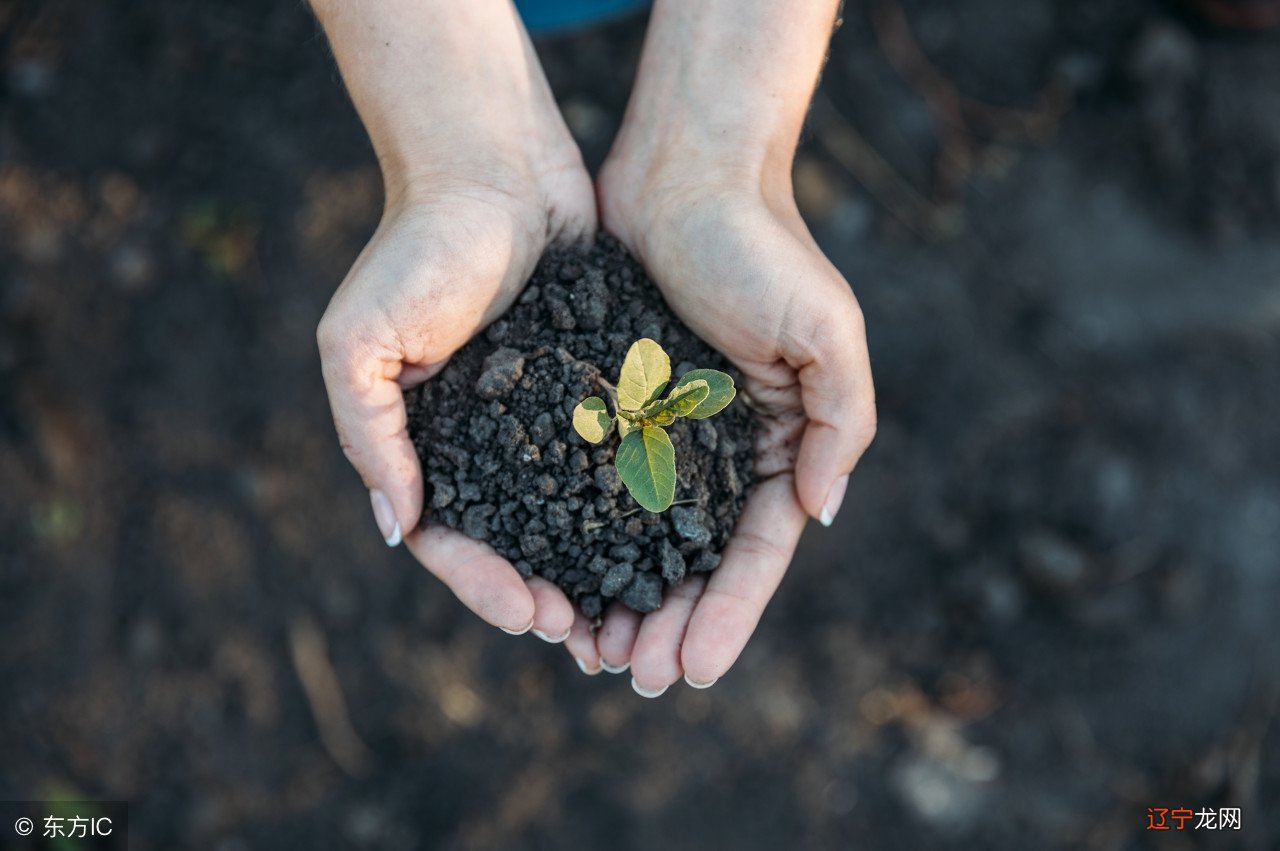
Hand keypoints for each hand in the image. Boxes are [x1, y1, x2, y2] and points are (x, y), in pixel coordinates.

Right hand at [313, 0, 593, 638]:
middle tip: (591, 639)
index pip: (450, 541)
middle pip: (518, 544)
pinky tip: (668, 541)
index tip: (532, 614)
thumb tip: (397, 530)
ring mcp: (545, 420)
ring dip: (598, 571)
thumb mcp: (358, 340)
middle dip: (549, 597)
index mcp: (426, 445)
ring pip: (574, 516)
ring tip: (636, 614)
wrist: (492, 165)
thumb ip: (370, 434)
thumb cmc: (415, 248)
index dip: (485, 586)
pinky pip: (617, 458)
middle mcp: (488, 444)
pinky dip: (635, 505)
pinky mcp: (598, 388)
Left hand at [565, 161, 875, 691]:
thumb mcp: (826, 327)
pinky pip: (590, 485)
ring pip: (639, 539)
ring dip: (622, 599)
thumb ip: (839, 420)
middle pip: (695, 560)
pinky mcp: (610, 403)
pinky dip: (578, 539)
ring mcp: (663, 430)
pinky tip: (554, 581)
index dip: (727, 614)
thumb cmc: (762, 243)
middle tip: (633, 679)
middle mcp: (720, 448)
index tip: (695, 671)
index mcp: (777, 441)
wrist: (683, 168)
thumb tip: (821, 512)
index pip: (757, 551)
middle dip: (670, 624)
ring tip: (591, 655)